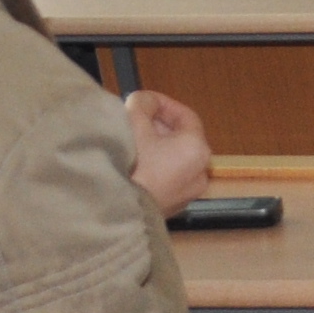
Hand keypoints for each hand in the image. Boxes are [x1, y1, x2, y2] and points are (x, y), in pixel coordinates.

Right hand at [125, 89, 214, 213]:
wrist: (114, 212)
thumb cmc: (129, 166)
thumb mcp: (133, 122)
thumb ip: (142, 103)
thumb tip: (145, 102)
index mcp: (197, 149)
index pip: (186, 116)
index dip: (163, 103)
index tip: (143, 100)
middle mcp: (199, 173)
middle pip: (181, 138)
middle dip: (157, 125)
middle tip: (134, 119)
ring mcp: (186, 193)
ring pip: (173, 159)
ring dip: (154, 146)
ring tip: (130, 141)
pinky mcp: (171, 207)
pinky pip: (166, 179)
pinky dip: (153, 167)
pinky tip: (131, 164)